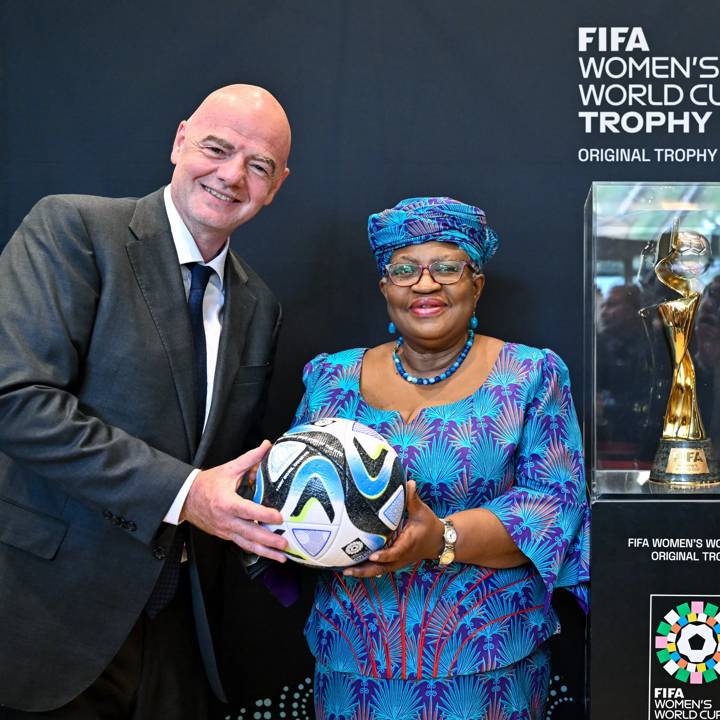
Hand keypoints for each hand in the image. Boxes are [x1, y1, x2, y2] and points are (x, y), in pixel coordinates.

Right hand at [181, 440, 287, 561]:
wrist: (186, 498)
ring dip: (265, 552)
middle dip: (269, 541)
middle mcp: (226, 519)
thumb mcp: (229, 469)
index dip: (264, 515)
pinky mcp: (225, 535)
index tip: (280, 518)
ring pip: (247, 544)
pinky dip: (256, 550)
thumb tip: (266, 445)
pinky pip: (242, 544)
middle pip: (250, 533)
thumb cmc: (207, 483)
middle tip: (285, 544)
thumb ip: (250, 458)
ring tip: (281, 557)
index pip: (248, 510)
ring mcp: (225, 530)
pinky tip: (268, 554)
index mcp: (227, 502)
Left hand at [343, 481, 442, 577]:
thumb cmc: (429, 525)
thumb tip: (409, 482)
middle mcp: (402, 556)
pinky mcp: (395, 562)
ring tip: (345, 570)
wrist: (439, 541)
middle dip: (365, 570)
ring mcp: (398, 561)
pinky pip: (381, 568)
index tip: (372, 555)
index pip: (396, 552)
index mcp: (408, 543)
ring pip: (380, 570)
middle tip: (346, 570)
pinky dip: (368, 569)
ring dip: (363, 572)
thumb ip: (412, 498)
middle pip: (383, 567)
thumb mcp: (422, 511)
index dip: (384, 555)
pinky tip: (353, 567)